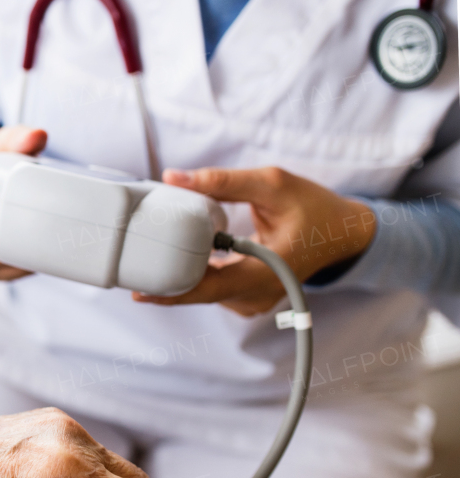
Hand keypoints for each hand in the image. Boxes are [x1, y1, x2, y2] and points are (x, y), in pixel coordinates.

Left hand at [133, 166, 376, 315]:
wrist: (346, 234)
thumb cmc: (315, 208)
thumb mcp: (272, 184)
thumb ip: (222, 181)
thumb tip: (173, 177)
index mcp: (266, 272)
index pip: (208, 289)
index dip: (171, 292)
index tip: (139, 291)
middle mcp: (257, 294)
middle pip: (200, 293)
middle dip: (166, 280)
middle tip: (131, 268)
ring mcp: (253, 299)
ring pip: (206, 291)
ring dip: (182, 273)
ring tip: (155, 253)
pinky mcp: (249, 295)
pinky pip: (214, 287)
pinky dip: (198, 272)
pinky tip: (183, 254)